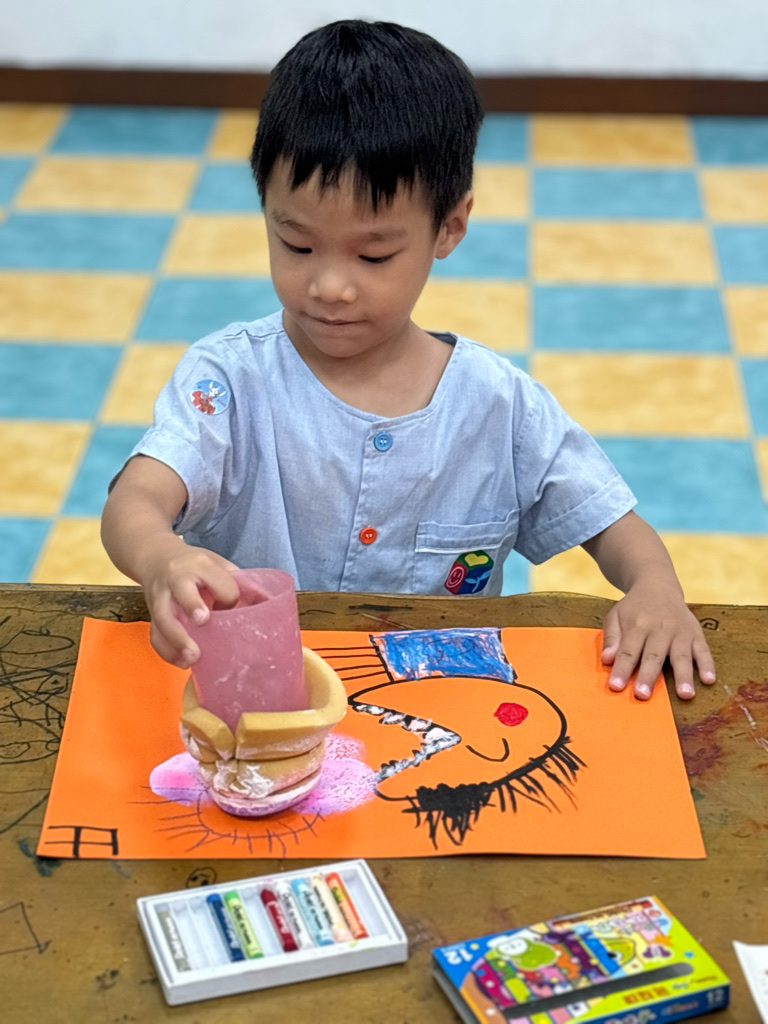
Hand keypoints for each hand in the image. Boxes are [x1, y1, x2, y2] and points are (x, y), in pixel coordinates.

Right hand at [140, 543, 239, 668]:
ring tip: (192, 659)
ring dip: (176, 640)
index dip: (230, 597)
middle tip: (203, 622)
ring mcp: (160, 597)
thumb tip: (263, 605)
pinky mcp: (152, 614)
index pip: (220, 582)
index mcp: (200, 565)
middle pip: (182, 592)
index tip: (231, 607)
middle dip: (191, 606)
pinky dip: (167, 651)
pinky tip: (182, 662)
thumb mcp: (216, 563)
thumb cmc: (194, 565)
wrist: (156, 559)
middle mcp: (176, 578)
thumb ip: (234, 581)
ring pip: (163, 618)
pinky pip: (155, 635)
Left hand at [600, 577, 715, 699]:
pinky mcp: (696, 633)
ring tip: (685, 695)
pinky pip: (703, 650)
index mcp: (637, 624)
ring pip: (681, 655)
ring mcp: (680, 631)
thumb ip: (612, 638)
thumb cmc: (634, 608)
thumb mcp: (615, 616)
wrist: (658, 586)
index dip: (622, 669)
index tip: (616, 686)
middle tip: (643, 695)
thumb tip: (606, 660)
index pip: (628, 650)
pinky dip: (707, 664)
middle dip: (648, 676)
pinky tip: (709, 679)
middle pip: (654, 655)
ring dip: (683, 675)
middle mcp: (660, 628)